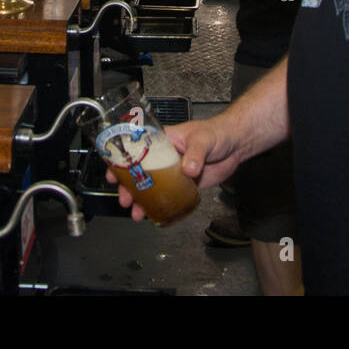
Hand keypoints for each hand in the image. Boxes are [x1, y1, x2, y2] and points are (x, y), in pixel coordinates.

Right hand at [105, 118, 247, 221]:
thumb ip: (195, 154)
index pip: (136, 148)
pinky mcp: (183, 184)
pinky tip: (153, 215)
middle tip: (125, 199)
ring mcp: (172, 171)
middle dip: (129, 187)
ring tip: (136, 213)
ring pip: (152, 186)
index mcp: (163, 140)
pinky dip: (159, 205)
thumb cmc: (217, 133)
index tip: (113, 172)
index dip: (122, 160)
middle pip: (140, 172)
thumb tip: (188, 169)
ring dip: (142, 200)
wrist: (235, 146)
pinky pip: (168, 196)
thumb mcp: (203, 140)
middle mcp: (164, 156)